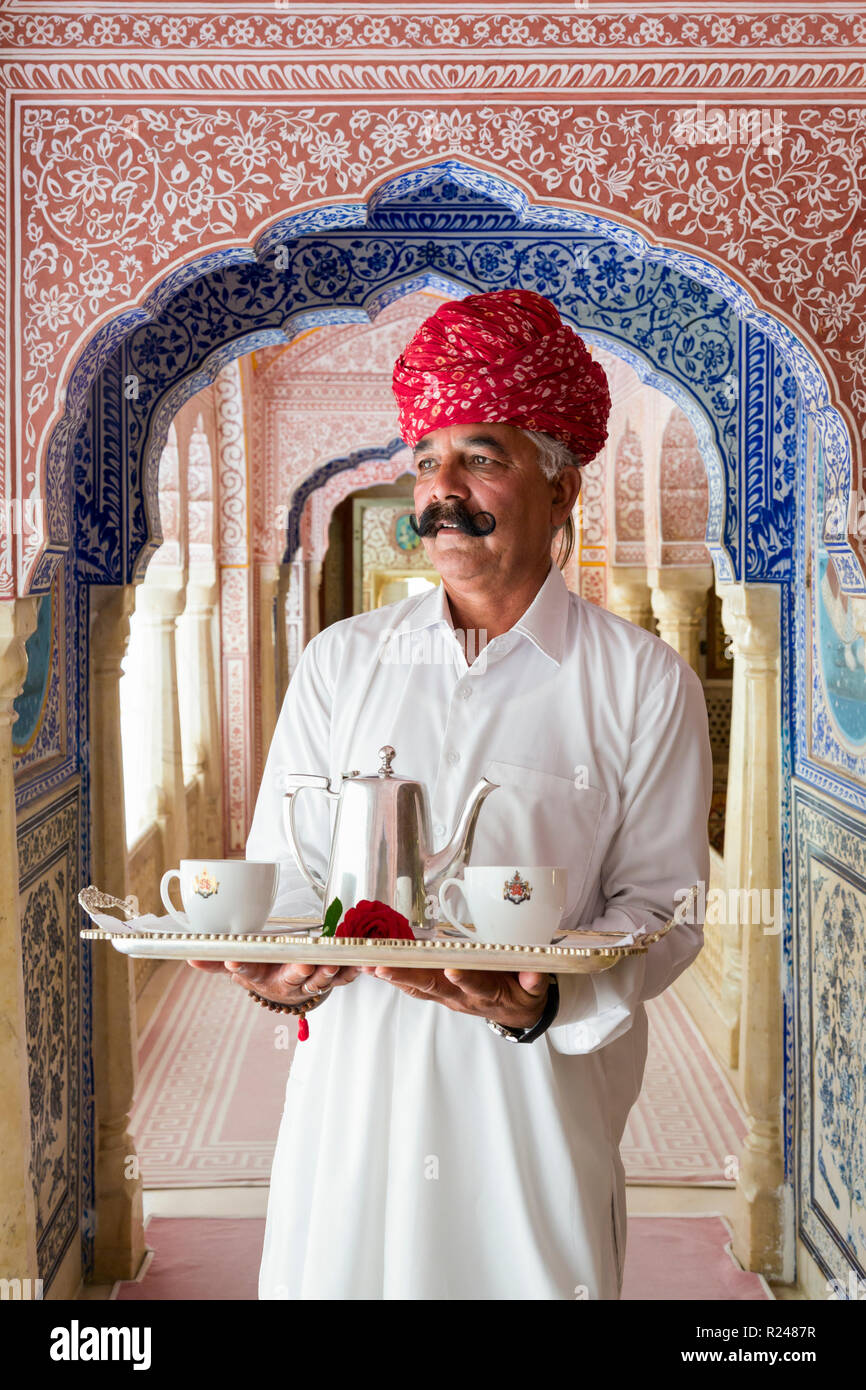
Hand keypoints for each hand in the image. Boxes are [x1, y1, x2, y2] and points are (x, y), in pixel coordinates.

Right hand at [188, 957, 359, 1005]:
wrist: (285, 988)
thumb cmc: (263, 971)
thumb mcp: (241, 967)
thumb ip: (217, 961)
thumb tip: (189, 958)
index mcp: (261, 976)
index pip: (247, 970)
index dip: (240, 967)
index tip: (233, 962)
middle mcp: (286, 981)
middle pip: (291, 977)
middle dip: (297, 971)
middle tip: (302, 964)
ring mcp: (309, 982)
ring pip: (319, 980)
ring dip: (327, 972)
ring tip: (333, 963)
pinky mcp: (329, 979)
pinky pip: (343, 977)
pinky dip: (352, 972)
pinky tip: (359, 964)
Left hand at [360, 965, 550, 1029]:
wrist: (518, 1013)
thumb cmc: (523, 994)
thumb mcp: (536, 990)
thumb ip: (535, 982)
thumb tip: (535, 975)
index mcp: (489, 993)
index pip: (477, 986)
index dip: (465, 979)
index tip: (452, 969)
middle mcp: (463, 997)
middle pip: (435, 987)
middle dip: (408, 977)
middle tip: (384, 968)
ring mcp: (450, 997)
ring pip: (420, 988)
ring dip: (394, 978)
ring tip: (369, 965)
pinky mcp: (441, 994)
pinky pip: (416, 988)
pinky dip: (396, 979)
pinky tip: (375, 969)